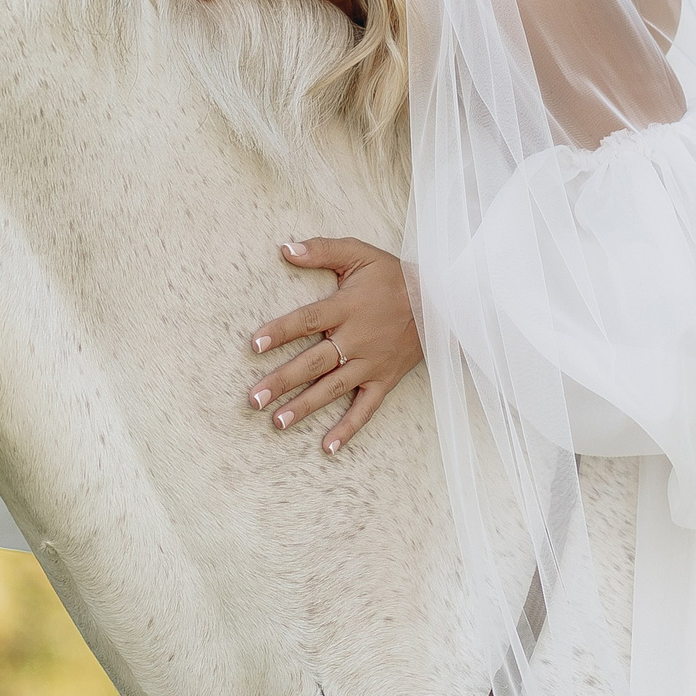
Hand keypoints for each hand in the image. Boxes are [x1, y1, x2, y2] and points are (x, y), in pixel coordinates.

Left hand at [246, 237, 422, 454]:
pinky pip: (365, 408)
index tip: (254, 344)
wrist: (440, 301)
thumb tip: (285, 248)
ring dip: (305, 407)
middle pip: (314, 362)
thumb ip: (322, 250)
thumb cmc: (393, 276)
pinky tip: (327, 447)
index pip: (307, 321)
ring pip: (333, 389)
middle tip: (254, 399)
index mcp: (346, 308)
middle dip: (282, 381)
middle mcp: (357, 339)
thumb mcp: (359, 253)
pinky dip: (348, 428)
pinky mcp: (384, 380)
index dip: (280, 332)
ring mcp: (371, 363)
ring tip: (277, 422)